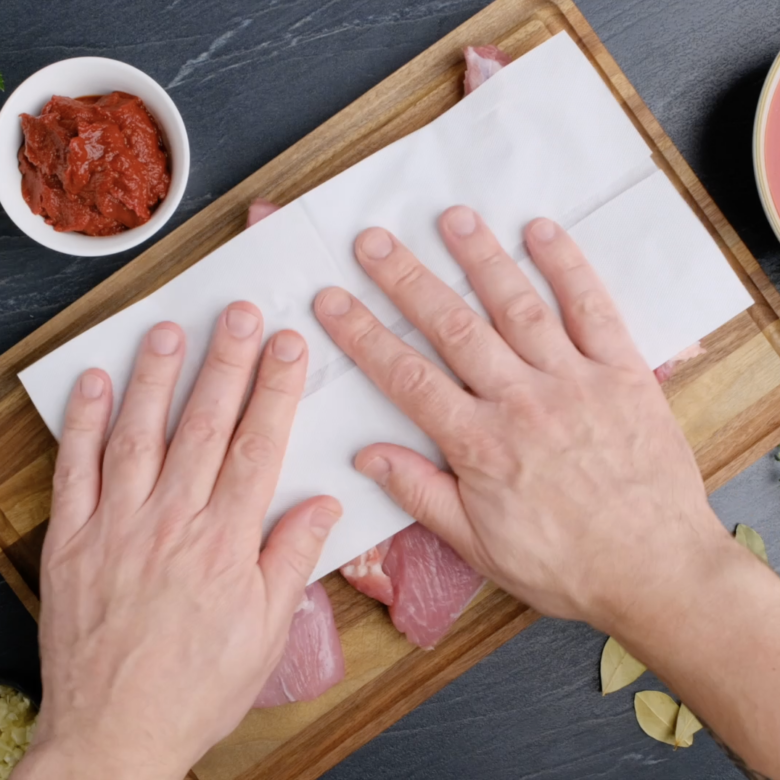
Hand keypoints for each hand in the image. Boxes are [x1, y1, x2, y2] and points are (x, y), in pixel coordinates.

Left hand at [16, 304, 339, 779]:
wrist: (115, 737)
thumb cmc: (197, 686)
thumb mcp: (266, 631)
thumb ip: (292, 558)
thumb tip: (323, 505)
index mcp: (225, 543)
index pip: (258, 447)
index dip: (276, 390)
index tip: (288, 347)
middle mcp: (172, 523)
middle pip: (205, 427)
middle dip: (226, 363)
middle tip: (239, 316)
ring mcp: (118, 528)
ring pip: (140, 435)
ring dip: (157, 377)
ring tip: (170, 331)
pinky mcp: (74, 541)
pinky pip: (77, 471)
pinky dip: (85, 423)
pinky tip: (96, 384)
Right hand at [314, 208, 729, 631]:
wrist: (656, 572)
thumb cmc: (564, 565)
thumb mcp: (479, 546)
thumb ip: (421, 494)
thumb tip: (367, 455)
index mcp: (480, 445)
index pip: (407, 378)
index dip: (363, 336)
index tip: (332, 301)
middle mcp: (521, 402)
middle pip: (453, 328)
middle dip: (407, 280)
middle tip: (373, 241)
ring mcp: (573, 381)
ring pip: (517, 306)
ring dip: (480, 258)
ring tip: (451, 218)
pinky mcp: (622, 373)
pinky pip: (592, 309)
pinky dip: (567, 267)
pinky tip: (542, 232)